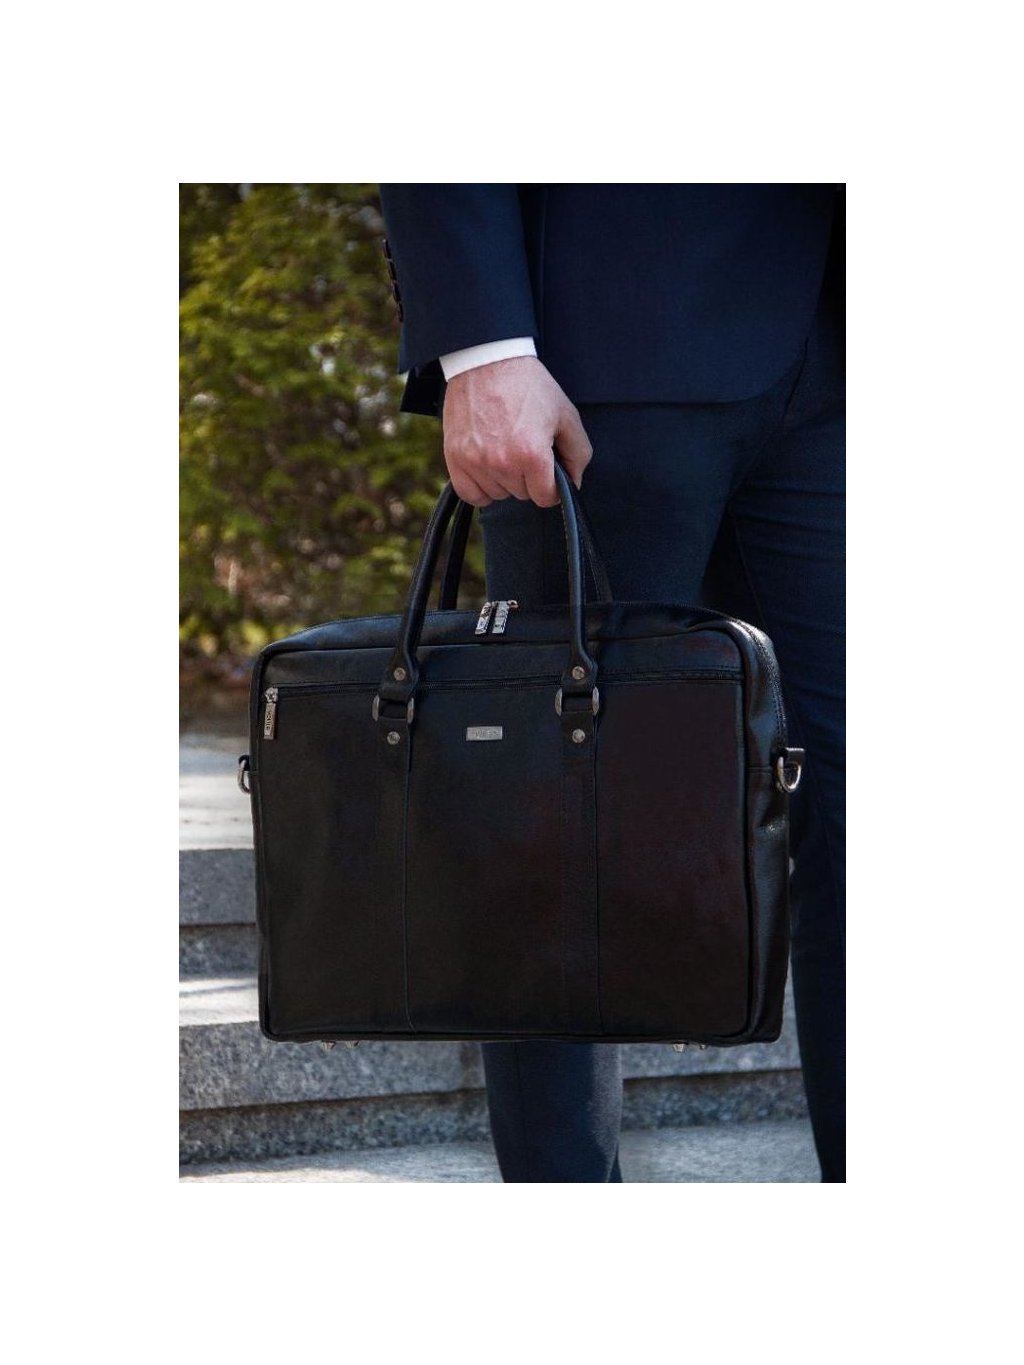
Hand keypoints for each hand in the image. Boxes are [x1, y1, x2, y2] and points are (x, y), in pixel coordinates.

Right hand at [441, 355, 592, 506]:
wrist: (486, 361)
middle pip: (522, 495)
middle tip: (524, 446)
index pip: (546, 498)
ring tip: (505, 448)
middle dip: (528, 478)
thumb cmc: (527, 385)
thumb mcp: (565, 413)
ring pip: (498, 495)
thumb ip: (578, 453)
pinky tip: (488, 467)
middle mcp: (502, 464)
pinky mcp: (455, 459)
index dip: (552, 485)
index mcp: (532, 455)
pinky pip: (471, 494)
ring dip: (504, 480)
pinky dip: (480, 487)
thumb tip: (574, 483)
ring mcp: (476, 463)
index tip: (547, 469)